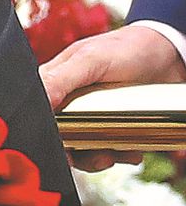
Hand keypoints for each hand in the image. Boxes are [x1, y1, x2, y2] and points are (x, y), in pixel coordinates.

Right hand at [39, 24, 185, 170]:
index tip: (64, 151)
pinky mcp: (110, 124)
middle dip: (78, 153)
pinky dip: (118, 154)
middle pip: (59, 138)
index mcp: (53, 82)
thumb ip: (59, 79)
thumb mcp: (91, 60)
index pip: (36, 115)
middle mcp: (67, 100)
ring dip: (100, 157)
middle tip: (100, 156)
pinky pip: (105, 148)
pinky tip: (131, 151)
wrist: (170, 54)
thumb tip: (34, 103)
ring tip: (118, 154)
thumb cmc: (127, 48)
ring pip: (82, 148)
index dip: (45, 136)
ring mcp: (89, 114)